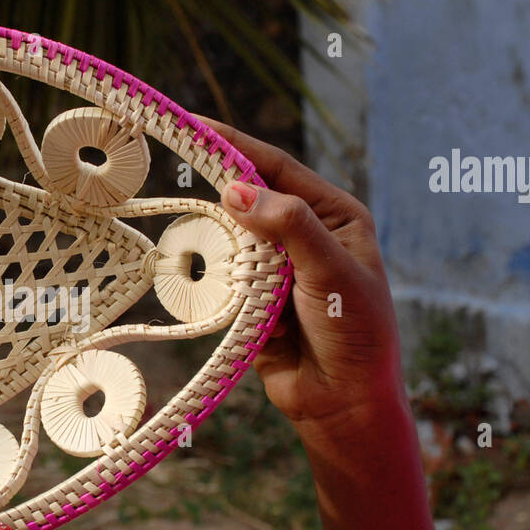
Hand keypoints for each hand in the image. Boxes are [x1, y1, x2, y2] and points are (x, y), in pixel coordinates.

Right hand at [200, 116, 405, 434]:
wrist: (345, 404)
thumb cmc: (356, 332)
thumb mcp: (332, 271)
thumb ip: (289, 225)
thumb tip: (235, 189)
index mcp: (333, 215)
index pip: (276, 168)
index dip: (234, 145)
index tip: (194, 125)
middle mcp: (303, 236)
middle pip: (248, 200)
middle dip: (218, 191)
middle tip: (173, 168)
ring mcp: (276, 269)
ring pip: (230, 240)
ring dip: (219, 245)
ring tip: (212, 250)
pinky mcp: (252, 303)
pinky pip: (222, 281)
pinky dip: (216, 283)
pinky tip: (218, 288)